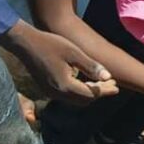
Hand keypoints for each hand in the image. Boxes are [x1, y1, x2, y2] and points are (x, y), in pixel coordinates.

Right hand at [1, 22, 118, 104]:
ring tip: (101, 82)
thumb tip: (108, 77)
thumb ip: (91, 66)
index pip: (91, 94)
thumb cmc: (51, 44)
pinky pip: (67, 95)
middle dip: (98, 93)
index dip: (105, 91)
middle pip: (83, 100)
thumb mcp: (74, 53)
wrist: (25, 43)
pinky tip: (85, 80)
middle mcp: (57, 93)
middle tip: (111, 84)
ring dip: (89, 92)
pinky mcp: (46, 88)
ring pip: (75, 99)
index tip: (117, 86)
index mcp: (65, 86)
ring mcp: (50, 92)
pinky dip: (79, 90)